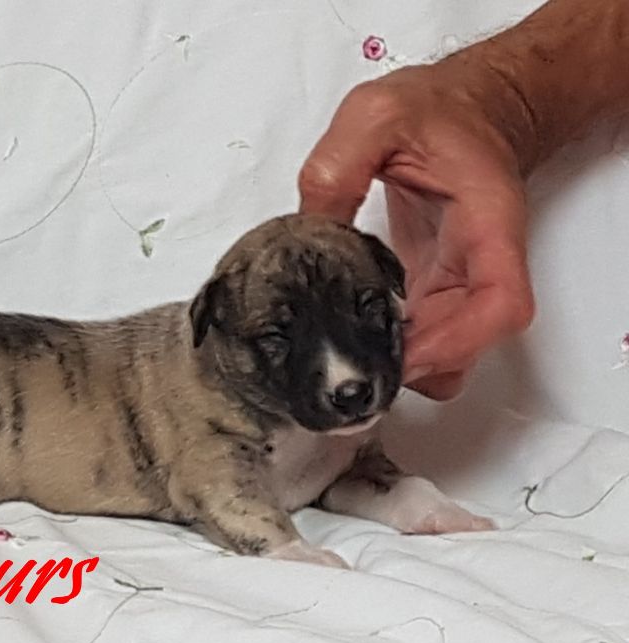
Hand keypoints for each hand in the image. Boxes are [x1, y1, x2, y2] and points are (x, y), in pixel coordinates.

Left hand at [298, 63, 534, 399]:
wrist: (467, 108)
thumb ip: (338, 165)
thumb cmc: (440, 110)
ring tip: (347, 353)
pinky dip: (392, 348)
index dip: (456, 343)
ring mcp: (458, 280)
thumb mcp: (376, 115)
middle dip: (416, 366)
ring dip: (405, 364)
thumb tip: (309, 229)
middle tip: (353, 365)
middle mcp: (481, 261)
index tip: (405, 355)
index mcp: (486, 222)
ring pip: (449, 352)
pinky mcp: (433, 286)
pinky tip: (348, 336)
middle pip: (471, 345)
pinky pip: (423, 336)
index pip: (500, 304)